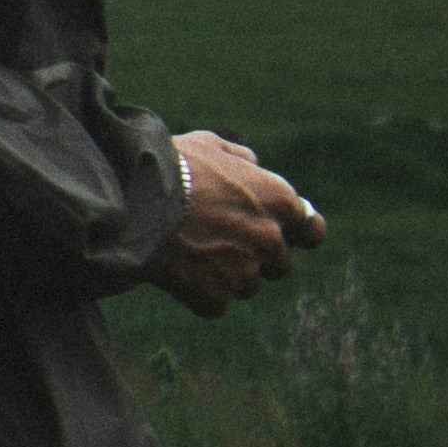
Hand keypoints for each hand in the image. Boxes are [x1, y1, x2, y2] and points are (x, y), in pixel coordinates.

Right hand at [144, 129, 324, 316]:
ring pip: (247, 284)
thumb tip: (255, 168)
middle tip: (220, 237)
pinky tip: (178, 267)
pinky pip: (216, 300)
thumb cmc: (172, 167)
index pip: (313, 230)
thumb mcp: (210, 145)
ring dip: (228, 273)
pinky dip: (200, 290)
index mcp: (278, 200)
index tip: (282, 232)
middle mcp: (270, 240)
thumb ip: (243, 160)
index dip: (298, 232)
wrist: (134, 203)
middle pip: (280, 263)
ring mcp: (245, 273)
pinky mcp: (218, 298)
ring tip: (192, 249)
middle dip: (257, 254)